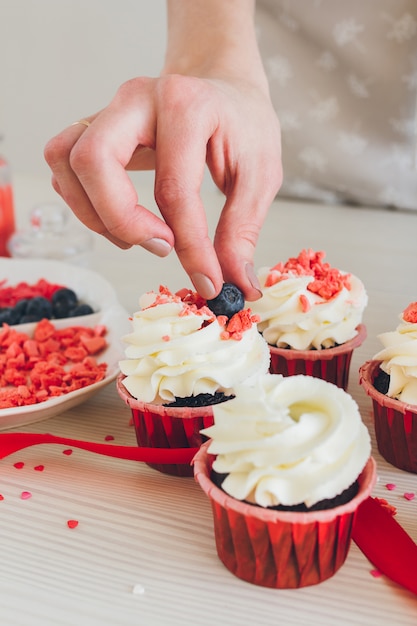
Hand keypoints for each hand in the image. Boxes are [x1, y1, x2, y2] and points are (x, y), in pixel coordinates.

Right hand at [44, 73, 281, 299]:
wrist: (224, 88)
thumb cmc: (243, 126)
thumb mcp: (261, 176)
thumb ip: (242, 231)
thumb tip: (236, 285)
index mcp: (187, 106)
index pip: (173, 189)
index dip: (190, 247)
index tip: (208, 281)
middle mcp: (138, 99)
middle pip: (92, 160)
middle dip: (120, 220)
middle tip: (161, 246)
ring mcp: (110, 109)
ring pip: (65, 159)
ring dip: (94, 212)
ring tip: (138, 235)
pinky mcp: (96, 126)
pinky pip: (64, 162)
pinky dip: (83, 199)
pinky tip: (119, 216)